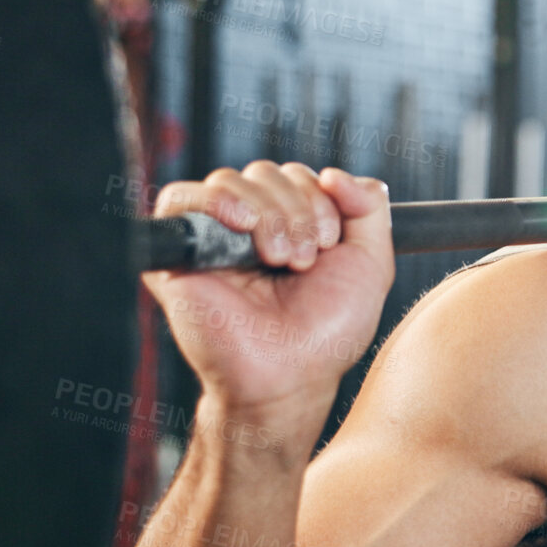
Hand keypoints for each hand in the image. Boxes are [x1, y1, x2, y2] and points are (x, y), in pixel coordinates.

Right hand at [142, 160, 394, 426]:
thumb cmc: (327, 330)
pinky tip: (243, 225)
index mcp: (289, 224)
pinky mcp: (176, 255)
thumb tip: (334, 172)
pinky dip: (216, 199)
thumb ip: (369, 207)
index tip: (329, 243)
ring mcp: (212, 239)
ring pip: (231, 180)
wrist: (290, 374)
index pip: (299, 176)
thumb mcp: (370, 262)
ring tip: (280, 258)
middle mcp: (249, 227)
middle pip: (266, 172)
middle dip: (297, 208)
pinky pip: (180, 198)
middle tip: (305, 259)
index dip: (320, 198)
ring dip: (268, 212)